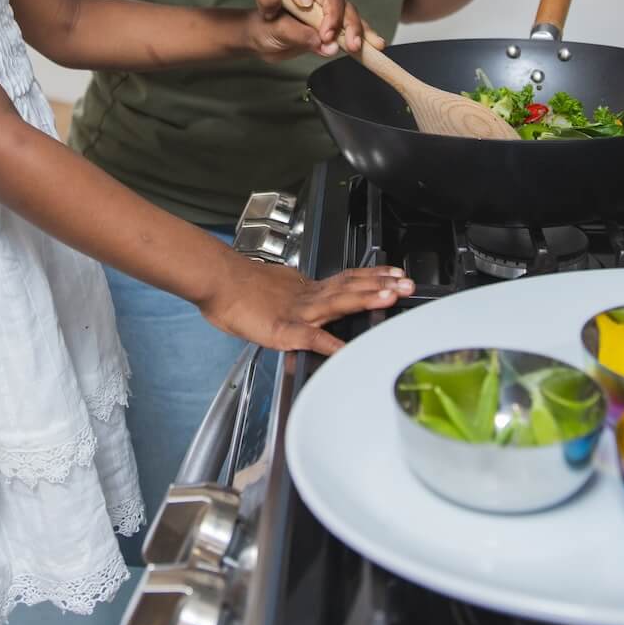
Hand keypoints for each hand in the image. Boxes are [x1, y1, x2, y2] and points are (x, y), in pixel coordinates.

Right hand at [199, 255, 413, 354]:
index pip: (347, 279)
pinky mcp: (283, 329)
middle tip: (407, 284)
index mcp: (307, 290)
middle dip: (382, 285)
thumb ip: (292, 302)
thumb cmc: (237, 291)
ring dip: (366, 298)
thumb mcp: (273, 293)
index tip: (395, 273)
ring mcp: (298, 312)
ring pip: (338, 302)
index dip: (372, 276)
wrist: (216, 282)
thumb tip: (302, 310)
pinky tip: (346, 351)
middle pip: (351, 287)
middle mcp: (309, 297)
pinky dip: (330, 344)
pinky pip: (311, 338)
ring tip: (390, 296)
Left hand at [240, 0, 381, 61]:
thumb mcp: (276, 32)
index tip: (328, 35)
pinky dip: (363, 42)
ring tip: (374, 47)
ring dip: (363, 34)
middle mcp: (320, 6)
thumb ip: (300, 35)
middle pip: (346, 9)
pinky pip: (350, 35)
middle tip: (351, 46)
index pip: (330, 0)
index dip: (334, 16)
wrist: (258, 39)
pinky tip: (375, 48)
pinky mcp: (331, 34)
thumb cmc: (263, 29)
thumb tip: (327, 45)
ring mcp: (327, 20)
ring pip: (352, 21)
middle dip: (352, 26)